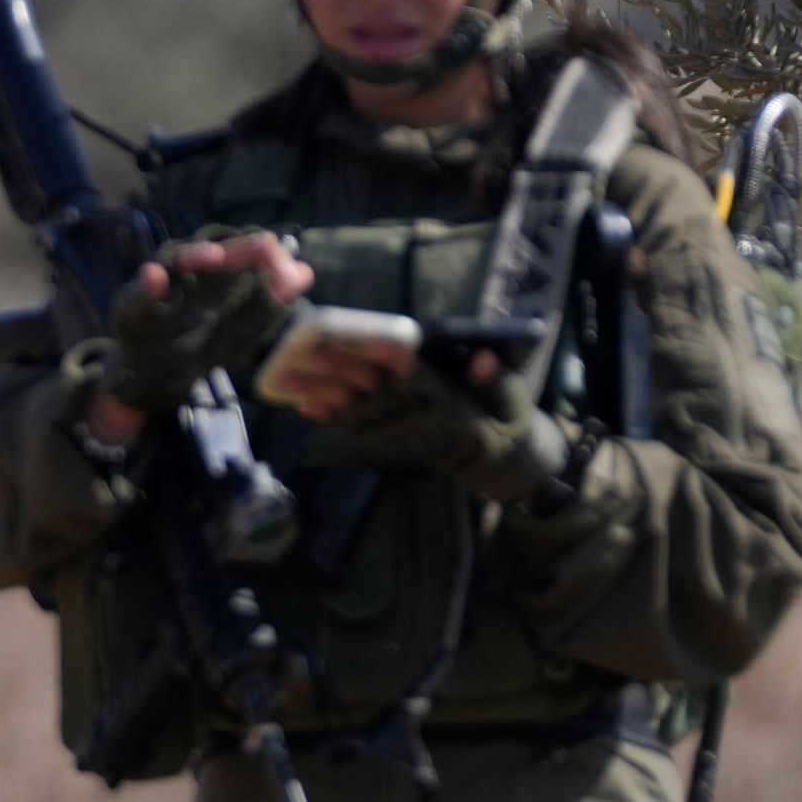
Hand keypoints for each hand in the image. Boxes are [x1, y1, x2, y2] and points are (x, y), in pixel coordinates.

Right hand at [93, 233, 309, 426]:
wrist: (155, 380)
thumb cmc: (198, 345)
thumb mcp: (238, 332)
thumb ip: (268, 305)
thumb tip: (305, 271)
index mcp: (216, 280)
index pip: (240, 258)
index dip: (262, 253)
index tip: (285, 251)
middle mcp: (188, 276)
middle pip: (213, 256)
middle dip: (239, 251)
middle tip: (266, 244)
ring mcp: (159, 291)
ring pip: (173, 267)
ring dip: (192, 258)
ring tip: (213, 256)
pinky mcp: (131, 312)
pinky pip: (138, 298)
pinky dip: (146, 288)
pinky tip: (153, 277)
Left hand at [304, 348, 570, 500]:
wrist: (489, 460)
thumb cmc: (502, 418)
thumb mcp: (513, 401)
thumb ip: (497, 380)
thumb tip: (482, 358)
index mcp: (452, 409)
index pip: (418, 380)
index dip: (393, 361)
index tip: (368, 340)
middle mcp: (420, 424)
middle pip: (376, 390)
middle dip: (344, 369)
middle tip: (312, 344)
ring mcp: (400, 436)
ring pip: (356, 409)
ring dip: (322, 391)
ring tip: (288, 370)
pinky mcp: (387, 442)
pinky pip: (353, 427)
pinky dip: (327, 415)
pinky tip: (299, 402)